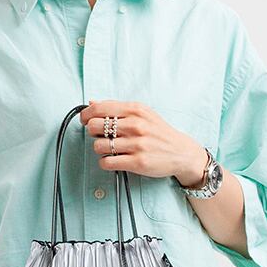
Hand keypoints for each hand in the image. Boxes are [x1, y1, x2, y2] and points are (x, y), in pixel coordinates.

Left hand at [80, 100, 207, 187]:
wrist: (181, 152)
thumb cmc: (158, 132)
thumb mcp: (142, 113)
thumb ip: (117, 108)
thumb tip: (92, 103)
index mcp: (134, 109)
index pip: (98, 108)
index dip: (86, 115)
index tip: (85, 121)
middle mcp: (135, 125)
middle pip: (94, 126)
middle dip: (93, 133)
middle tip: (101, 137)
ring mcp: (136, 144)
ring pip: (99, 146)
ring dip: (100, 150)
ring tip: (110, 150)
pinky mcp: (137, 162)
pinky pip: (107, 163)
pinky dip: (105, 163)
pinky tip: (112, 160)